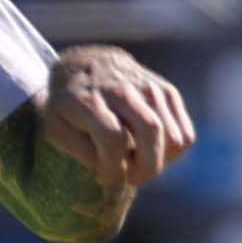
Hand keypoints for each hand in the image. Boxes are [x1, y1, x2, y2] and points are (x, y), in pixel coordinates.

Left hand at [34, 45, 194, 196]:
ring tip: (140, 160)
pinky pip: (185, 135)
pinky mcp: (167, 92)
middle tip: (134, 179)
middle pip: (150, 132)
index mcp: (89, 99)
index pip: (112, 138)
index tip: (105, 176)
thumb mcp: (56, 126)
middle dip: (146, 168)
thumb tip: (110, 166)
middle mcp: (122, 89)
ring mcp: (149, 88)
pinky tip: (153, 149)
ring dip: (160, 161)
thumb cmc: (69, 104)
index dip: (112, 167)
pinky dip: (173, 151)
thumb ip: (77, 148)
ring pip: (173, 137)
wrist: (88, 64)